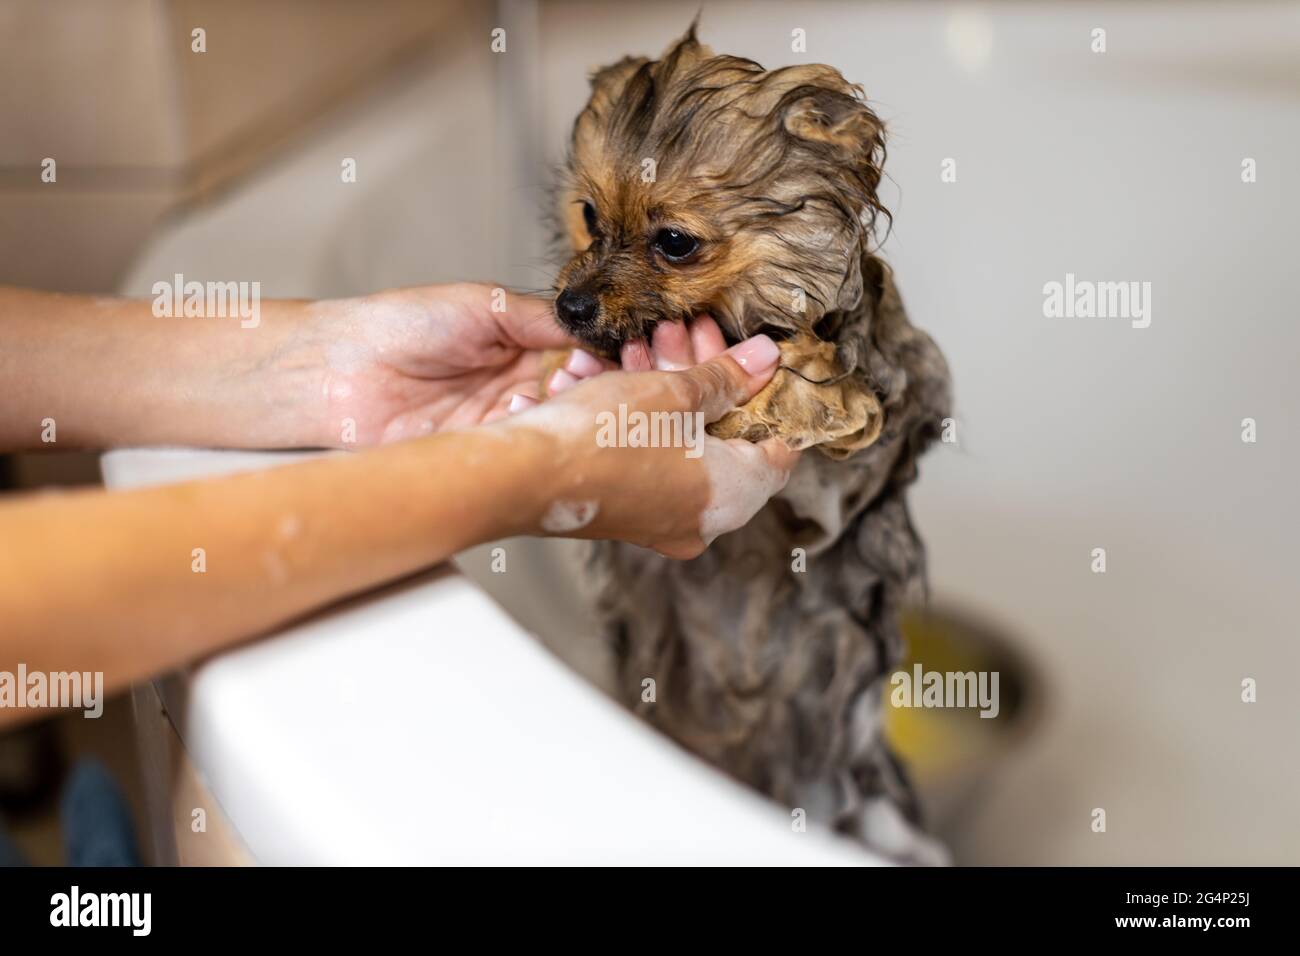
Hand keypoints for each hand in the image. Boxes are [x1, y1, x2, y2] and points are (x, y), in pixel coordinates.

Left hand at [308, 283, 578, 445]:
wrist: (344, 369)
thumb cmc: (403, 323)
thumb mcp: (483, 304)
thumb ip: (539, 318)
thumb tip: (591, 328)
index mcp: (521, 342)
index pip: (581, 353)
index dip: (600, 356)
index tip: (612, 355)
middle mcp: (515, 381)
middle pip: (575, 392)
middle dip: (585, 386)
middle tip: (576, 376)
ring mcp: (498, 417)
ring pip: (551, 422)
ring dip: (556, 410)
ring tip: (544, 393)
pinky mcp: (480, 449)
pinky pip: (518, 448)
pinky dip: (527, 433)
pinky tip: (517, 415)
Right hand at [503, 325, 801, 558]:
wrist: (523, 474)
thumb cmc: (601, 439)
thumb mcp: (675, 391)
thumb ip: (725, 376)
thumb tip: (763, 361)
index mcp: (732, 496)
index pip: (778, 448)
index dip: (767, 396)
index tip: (752, 360)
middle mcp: (701, 520)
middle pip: (724, 439)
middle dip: (704, 378)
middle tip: (687, 335)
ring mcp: (661, 522)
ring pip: (682, 444)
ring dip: (667, 389)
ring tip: (645, 343)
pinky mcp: (624, 513)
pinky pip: (650, 459)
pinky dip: (643, 418)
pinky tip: (621, 374)